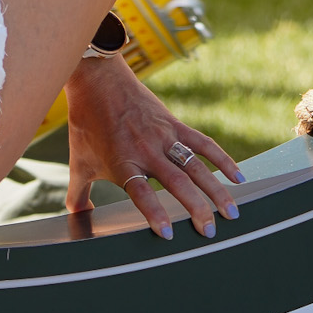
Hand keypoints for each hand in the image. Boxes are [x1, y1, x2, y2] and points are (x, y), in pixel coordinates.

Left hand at [64, 56, 241, 240]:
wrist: (97, 79)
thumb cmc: (87, 122)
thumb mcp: (79, 160)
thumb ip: (78, 193)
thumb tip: (75, 218)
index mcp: (123, 162)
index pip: (141, 192)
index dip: (154, 212)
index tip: (168, 233)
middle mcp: (146, 150)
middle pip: (177, 181)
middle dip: (196, 208)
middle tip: (210, 231)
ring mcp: (163, 135)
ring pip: (195, 165)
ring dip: (215, 190)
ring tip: (231, 213)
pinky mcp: (174, 123)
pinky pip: (202, 143)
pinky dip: (222, 159)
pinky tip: (237, 177)